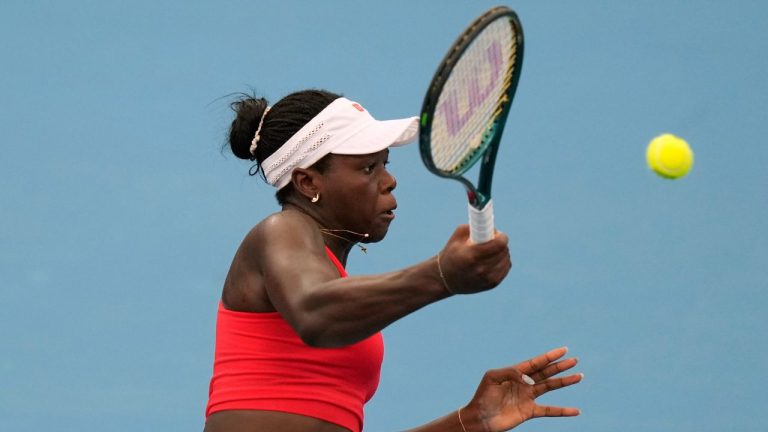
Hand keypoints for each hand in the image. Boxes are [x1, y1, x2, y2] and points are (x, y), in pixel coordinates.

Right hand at [438, 225, 510, 294]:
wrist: (444, 279)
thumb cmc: (451, 254)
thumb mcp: (457, 237)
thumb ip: (475, 227)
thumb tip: (492, 228)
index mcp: (471, 255)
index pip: (499, 244)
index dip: (501, 236)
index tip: (498, 234)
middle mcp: (481, 269)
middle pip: (503, 251)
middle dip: (500, 243)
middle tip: (493, 241)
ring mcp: (487, 278)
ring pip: (506, 259)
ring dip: (502, 252)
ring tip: (492, 250)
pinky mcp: (492, 284)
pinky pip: (506, 267)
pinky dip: (503, 261)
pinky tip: (495, 259)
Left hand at [461, 347, 581, 431]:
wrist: (479, 418)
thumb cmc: (483, 396)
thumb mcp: (492, 378)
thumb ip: (510, 373)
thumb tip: (529, 378)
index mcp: (515, 372)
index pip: (536, 362)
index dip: (550, 356)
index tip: (564, 350)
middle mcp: (524, 383)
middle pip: (546, 373)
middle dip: (560, 367)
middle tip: (575, 361)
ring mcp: (528, 397)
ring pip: (550, 387)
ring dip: (564, 382)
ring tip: (579, 376)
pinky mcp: (529, 412)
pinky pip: (549, 411)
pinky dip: (562, 411)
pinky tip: (575, 411)